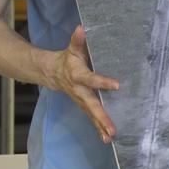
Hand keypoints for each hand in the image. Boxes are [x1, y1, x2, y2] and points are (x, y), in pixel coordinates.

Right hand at [42, 25, 119, 143]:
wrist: (52, 73)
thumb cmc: (68, 59)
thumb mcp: (72, 48)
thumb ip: (78, 40)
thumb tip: (81, 29)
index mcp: (79, 76)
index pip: (92, 79)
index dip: (103, 82)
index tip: (116, 85)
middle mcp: (80, 91)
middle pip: (91, 105)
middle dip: (102, 117)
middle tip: (112, 129)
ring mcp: (81, 100)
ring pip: (91, 115)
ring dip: (100, 126)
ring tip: (111, 137)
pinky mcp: (84, 105)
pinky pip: (92, 118)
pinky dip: (98, 128)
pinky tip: (107, 139)